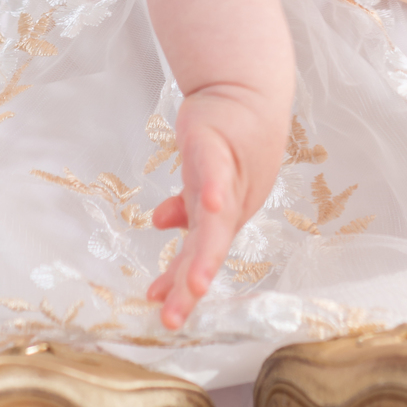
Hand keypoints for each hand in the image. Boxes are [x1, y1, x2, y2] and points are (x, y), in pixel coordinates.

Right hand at [146, 83, 285, 329]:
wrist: (247, 88)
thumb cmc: (229, 136)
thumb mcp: (204, 177)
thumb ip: (187, 204)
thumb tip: (159, 224)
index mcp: (225, 214)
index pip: (201, 255)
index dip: (183, 283)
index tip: (164, 312)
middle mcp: (229, 203)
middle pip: (208, 250)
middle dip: (189, 285)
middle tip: (172, 319)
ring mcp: (224, 177)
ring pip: (213, 224)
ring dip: (204, 254)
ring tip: (193, 285)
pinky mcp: (215, 147)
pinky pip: (214, 175)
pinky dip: (212, 193)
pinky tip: (208, 207)